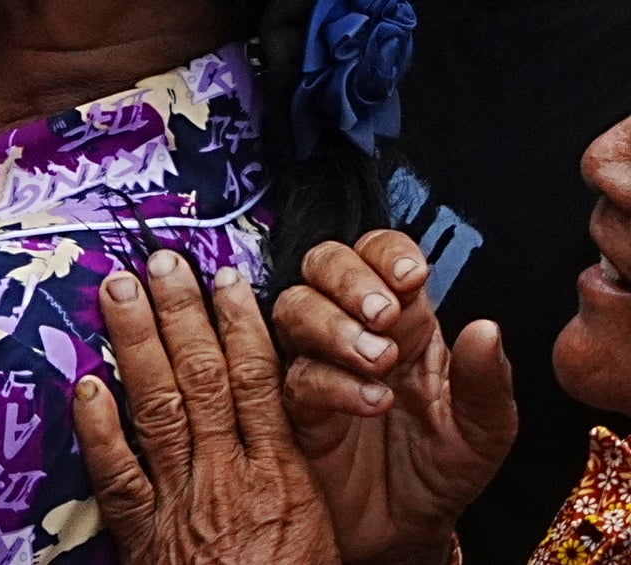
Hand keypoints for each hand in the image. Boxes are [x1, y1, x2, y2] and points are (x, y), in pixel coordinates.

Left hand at [89, 257, 343, 564]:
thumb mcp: (315, 527)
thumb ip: (289, 464)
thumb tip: (276, 405)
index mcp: (285, 479)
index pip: (262, 385)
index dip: (241, 326)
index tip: (226, 279)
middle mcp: (232, 480)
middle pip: (206, 381)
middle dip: (182, 315)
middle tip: (161, 261)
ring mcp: (184, 504)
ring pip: (158, 408)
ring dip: (135, 345)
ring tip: (118, 291)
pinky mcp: (145, 535)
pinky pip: (116, 473)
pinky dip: (98, 426)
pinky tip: (84, 382)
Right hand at [277, 235, 516, 563]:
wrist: (409, 528)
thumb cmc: (445, 469)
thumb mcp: (486, 431)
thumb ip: (488, 382)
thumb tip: (486, 327)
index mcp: (405, 322)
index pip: (380, 255)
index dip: (386, 253)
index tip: (410, 278)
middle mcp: (354, 330)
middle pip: (323, 264)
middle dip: (348, 278)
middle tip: (382, 314)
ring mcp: (318, 363)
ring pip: (294, 308)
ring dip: (333, 325)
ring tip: (378, 363)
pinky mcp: (295, 406)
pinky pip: (294, 375)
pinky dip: (330, 382)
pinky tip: (370, 402)